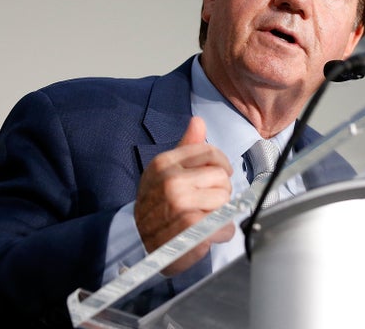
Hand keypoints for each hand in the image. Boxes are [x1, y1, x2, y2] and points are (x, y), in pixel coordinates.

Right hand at [134, 116, 234, 275]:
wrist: (138, 243)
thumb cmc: (156, 204)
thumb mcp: (165, 171)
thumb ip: (186, 147)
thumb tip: (198, 121)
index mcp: (164, 163)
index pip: (210, 153)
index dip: (221, 166)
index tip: (218, 176)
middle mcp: (171, 181)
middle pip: (221, 178)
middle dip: (220, 192)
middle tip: (206, 204)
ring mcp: (180, 204)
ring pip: (225, 201)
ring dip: (220, 214)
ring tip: (204, 219)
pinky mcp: (191, 229)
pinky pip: (225, 226)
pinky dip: (222, 233)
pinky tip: (207, 234)